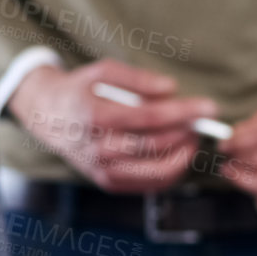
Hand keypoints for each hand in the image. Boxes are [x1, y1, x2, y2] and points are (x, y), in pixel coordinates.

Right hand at [8, 60, 216, 192]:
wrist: (48, 117)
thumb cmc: (81, 91)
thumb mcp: (103, 71)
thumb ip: (137, 79)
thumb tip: (171, 89)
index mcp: (95, 116)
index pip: (149, 117)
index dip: (183, 113)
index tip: (208, 107)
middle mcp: (98, 148)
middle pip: (156, 144)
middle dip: (187, 132)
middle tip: (203, 121)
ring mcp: (103, 170)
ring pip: (156, 171)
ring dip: (184, 155)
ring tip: (191, 137)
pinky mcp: (108, 183)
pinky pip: (149, 184)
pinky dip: (171, 171)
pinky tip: (178, 153)